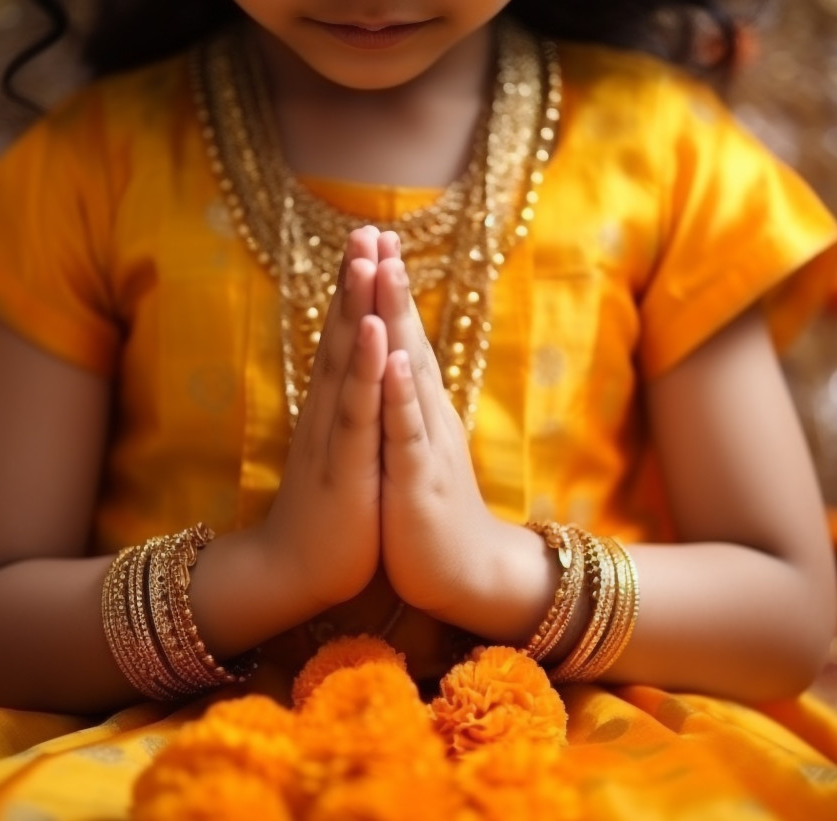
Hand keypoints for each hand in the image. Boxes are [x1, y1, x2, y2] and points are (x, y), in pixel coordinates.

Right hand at [251, 226, 395, 608]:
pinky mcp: (346, 467)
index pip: (344, 337)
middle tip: (364, 227)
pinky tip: (377, 333)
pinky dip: (368, 370)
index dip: (356, 289)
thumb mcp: (339, 453)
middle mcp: (329, 412)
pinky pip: (357, 412)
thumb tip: (349, 374)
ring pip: (347, 362)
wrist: (292, 571)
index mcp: (333, 409)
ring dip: (357, 307)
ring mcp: (335, 436)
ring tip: (367, 259)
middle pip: (342, 335)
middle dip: (355, 281)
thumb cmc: (325, 512)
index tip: (369, 241)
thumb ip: (344, 411)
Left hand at [373, 235, 503, 613]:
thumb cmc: (431, 511)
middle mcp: (424, 415)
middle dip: (389, 284)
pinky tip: (393, 360)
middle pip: (406, 339)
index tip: (371, 240)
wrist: (465, 573)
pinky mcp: (419, 481)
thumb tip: (398, 364)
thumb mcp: (413, 449)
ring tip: (384, 270)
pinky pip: (406, 433)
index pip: (400, 337)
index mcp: (416, 409)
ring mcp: (423, 444)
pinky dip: (399, 396)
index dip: (385, 290)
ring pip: (409, 373)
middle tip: (375, 231)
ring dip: (396, 320)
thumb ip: (406, 406)